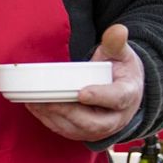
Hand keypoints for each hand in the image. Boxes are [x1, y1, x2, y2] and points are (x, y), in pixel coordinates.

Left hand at [26, 24, 143, 141]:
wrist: (125, 90)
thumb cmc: (121, 70)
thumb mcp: (122, 53)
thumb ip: (116, 43)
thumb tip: (117, 30)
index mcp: (128, 94)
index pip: (116, 98)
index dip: (100, 96)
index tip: (82, 93)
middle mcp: (116, 118)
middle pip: (94, 123)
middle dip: (70, 113)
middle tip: (50, 101)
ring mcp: (101, 129)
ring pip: (77, 130)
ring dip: (54, 117)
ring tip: (36, 102)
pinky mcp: (85, 133)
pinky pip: (66, 131)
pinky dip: (49, 120)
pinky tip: (35, 107)